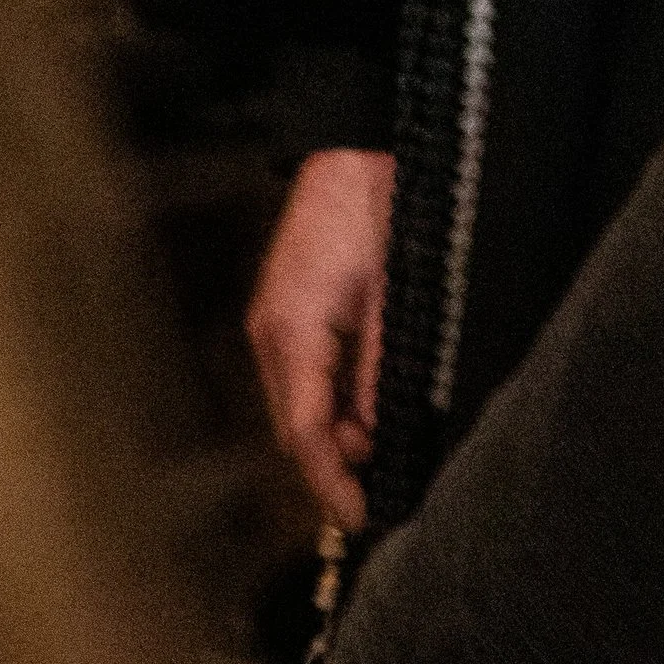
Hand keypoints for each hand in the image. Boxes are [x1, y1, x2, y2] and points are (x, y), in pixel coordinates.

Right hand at [248, 147, 394, 527]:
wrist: (358, 147)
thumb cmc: (379, 209)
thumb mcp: (392, 293)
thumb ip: (381, 367)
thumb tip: (379, 432)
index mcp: (291, 331)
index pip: (304, 431)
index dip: (331, 481)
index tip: (359, 516)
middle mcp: (271, 333)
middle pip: (295, 425)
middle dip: (333, 463)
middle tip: (380, 489)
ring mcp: (273, 321)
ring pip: (301, 402)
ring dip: (336, 432)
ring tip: (382, 451)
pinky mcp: (287, 309)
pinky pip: (306, 374)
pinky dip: (333, 400)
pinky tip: (366, 408)